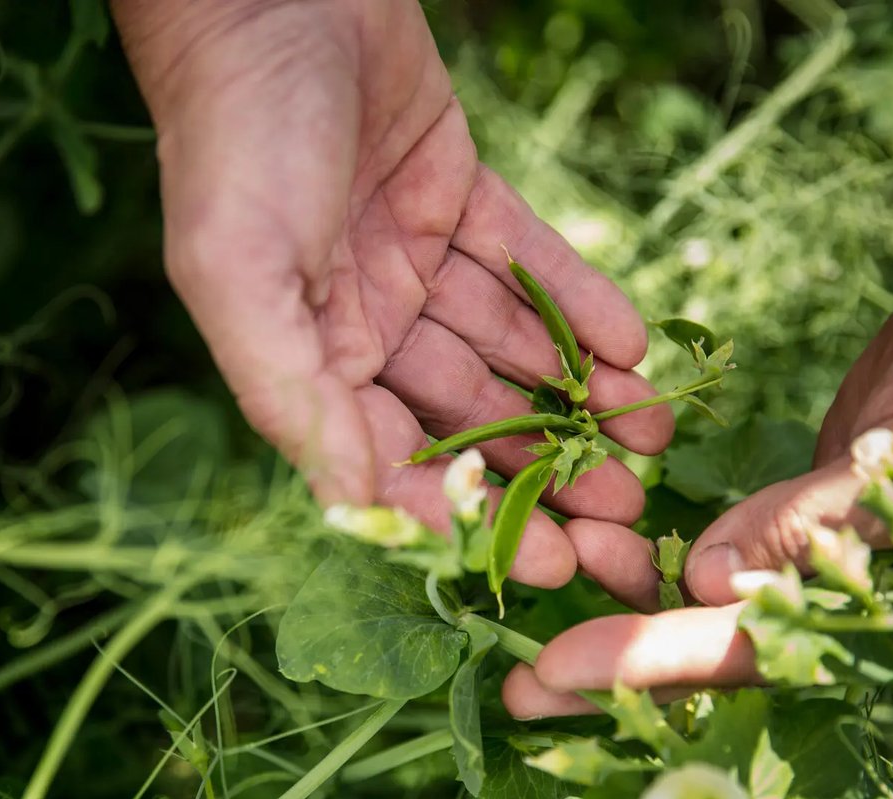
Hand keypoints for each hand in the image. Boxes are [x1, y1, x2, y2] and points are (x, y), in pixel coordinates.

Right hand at [112, 0, 671, 588]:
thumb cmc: (238, 140)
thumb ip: (291, 393)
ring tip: (653, 443)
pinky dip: (581, 304)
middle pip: (470, 417)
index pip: (400, 461)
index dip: (478, 517)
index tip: (559, 564)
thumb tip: (353, 502)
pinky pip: (530, 261)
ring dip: (580, 399)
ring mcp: (413, 259)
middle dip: (549, 472)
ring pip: (511, 347)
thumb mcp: (239, 276)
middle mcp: (363, 321)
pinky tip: (632, 352)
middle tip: (632, 521)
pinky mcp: (457, 196)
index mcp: (308, 356)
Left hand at [504, 227, 892, 717]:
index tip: (550, 670)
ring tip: (530, 611)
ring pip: (705, 598)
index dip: (646, 664)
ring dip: (620, 603)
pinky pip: (718, 542)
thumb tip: (704, 584)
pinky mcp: (800, 506)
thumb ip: (819, 519)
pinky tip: (593, 543)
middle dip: (611, 663)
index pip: (751, 650)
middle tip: (511, 686)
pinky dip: (655, 550)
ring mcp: (821, 552)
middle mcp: (851, 598)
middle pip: (713, 647)